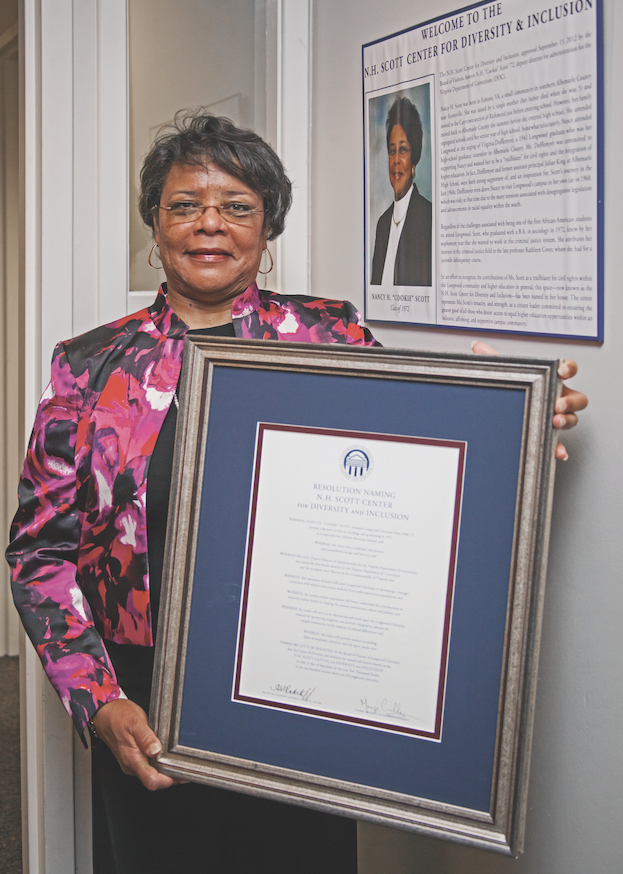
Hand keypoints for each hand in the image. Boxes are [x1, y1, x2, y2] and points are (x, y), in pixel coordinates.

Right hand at [90, 698, 177, 790]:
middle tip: (186, 766)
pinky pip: (147, 766)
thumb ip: (146, 737)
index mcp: (132, 759)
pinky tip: (165, 754)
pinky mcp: (132, 758)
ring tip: (179, 760)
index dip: (169, 781)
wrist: (104, 713)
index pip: (152, 781)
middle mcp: (131, 765)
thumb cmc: (118, 716)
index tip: (182, 775)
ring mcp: (131, 762)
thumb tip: (156, 750)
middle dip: (171, 776)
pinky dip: (158, 763)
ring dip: (165, 770)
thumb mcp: (135, 721)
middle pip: (154, 780)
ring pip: (151, 774)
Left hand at [471, 341, 587, 460]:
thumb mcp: (503, 377)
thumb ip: (493, 360)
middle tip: (557, 404)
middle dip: (570, 401)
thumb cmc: (511, 394)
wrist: (499, 420)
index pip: (567, 370)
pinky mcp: (548, 436)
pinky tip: (558, 452)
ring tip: (555, 422)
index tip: (561, 371)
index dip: (568, 368)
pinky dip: (559, 448)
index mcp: (549, 382)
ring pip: (572, 419)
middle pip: (577, 398)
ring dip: (566, 421)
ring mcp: (555, 418)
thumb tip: (477, 346)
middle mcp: (557, 399)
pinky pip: (557, 443)